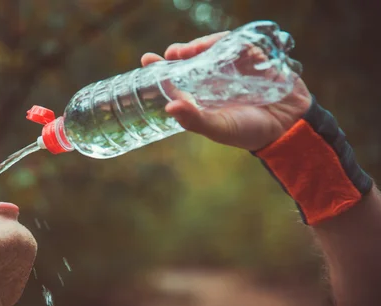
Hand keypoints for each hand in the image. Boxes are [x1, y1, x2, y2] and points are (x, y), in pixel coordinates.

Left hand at [142, 32, 312, 150]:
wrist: (287, 128)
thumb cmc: (249, 132)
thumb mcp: (218, 128)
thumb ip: (194, 120)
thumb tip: (169, 108)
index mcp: (203, 94)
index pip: (177, 76)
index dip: (161, 67)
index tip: (147, 59)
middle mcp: (216, 78)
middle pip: (193, 57)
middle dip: (181, 52)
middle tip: (172, 53)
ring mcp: (236, 66)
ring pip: (215, 48)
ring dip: (202, 45)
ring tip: (191, 50)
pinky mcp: (256, 58)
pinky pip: (241, 44)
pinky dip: (230, 43)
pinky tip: (221, 45)